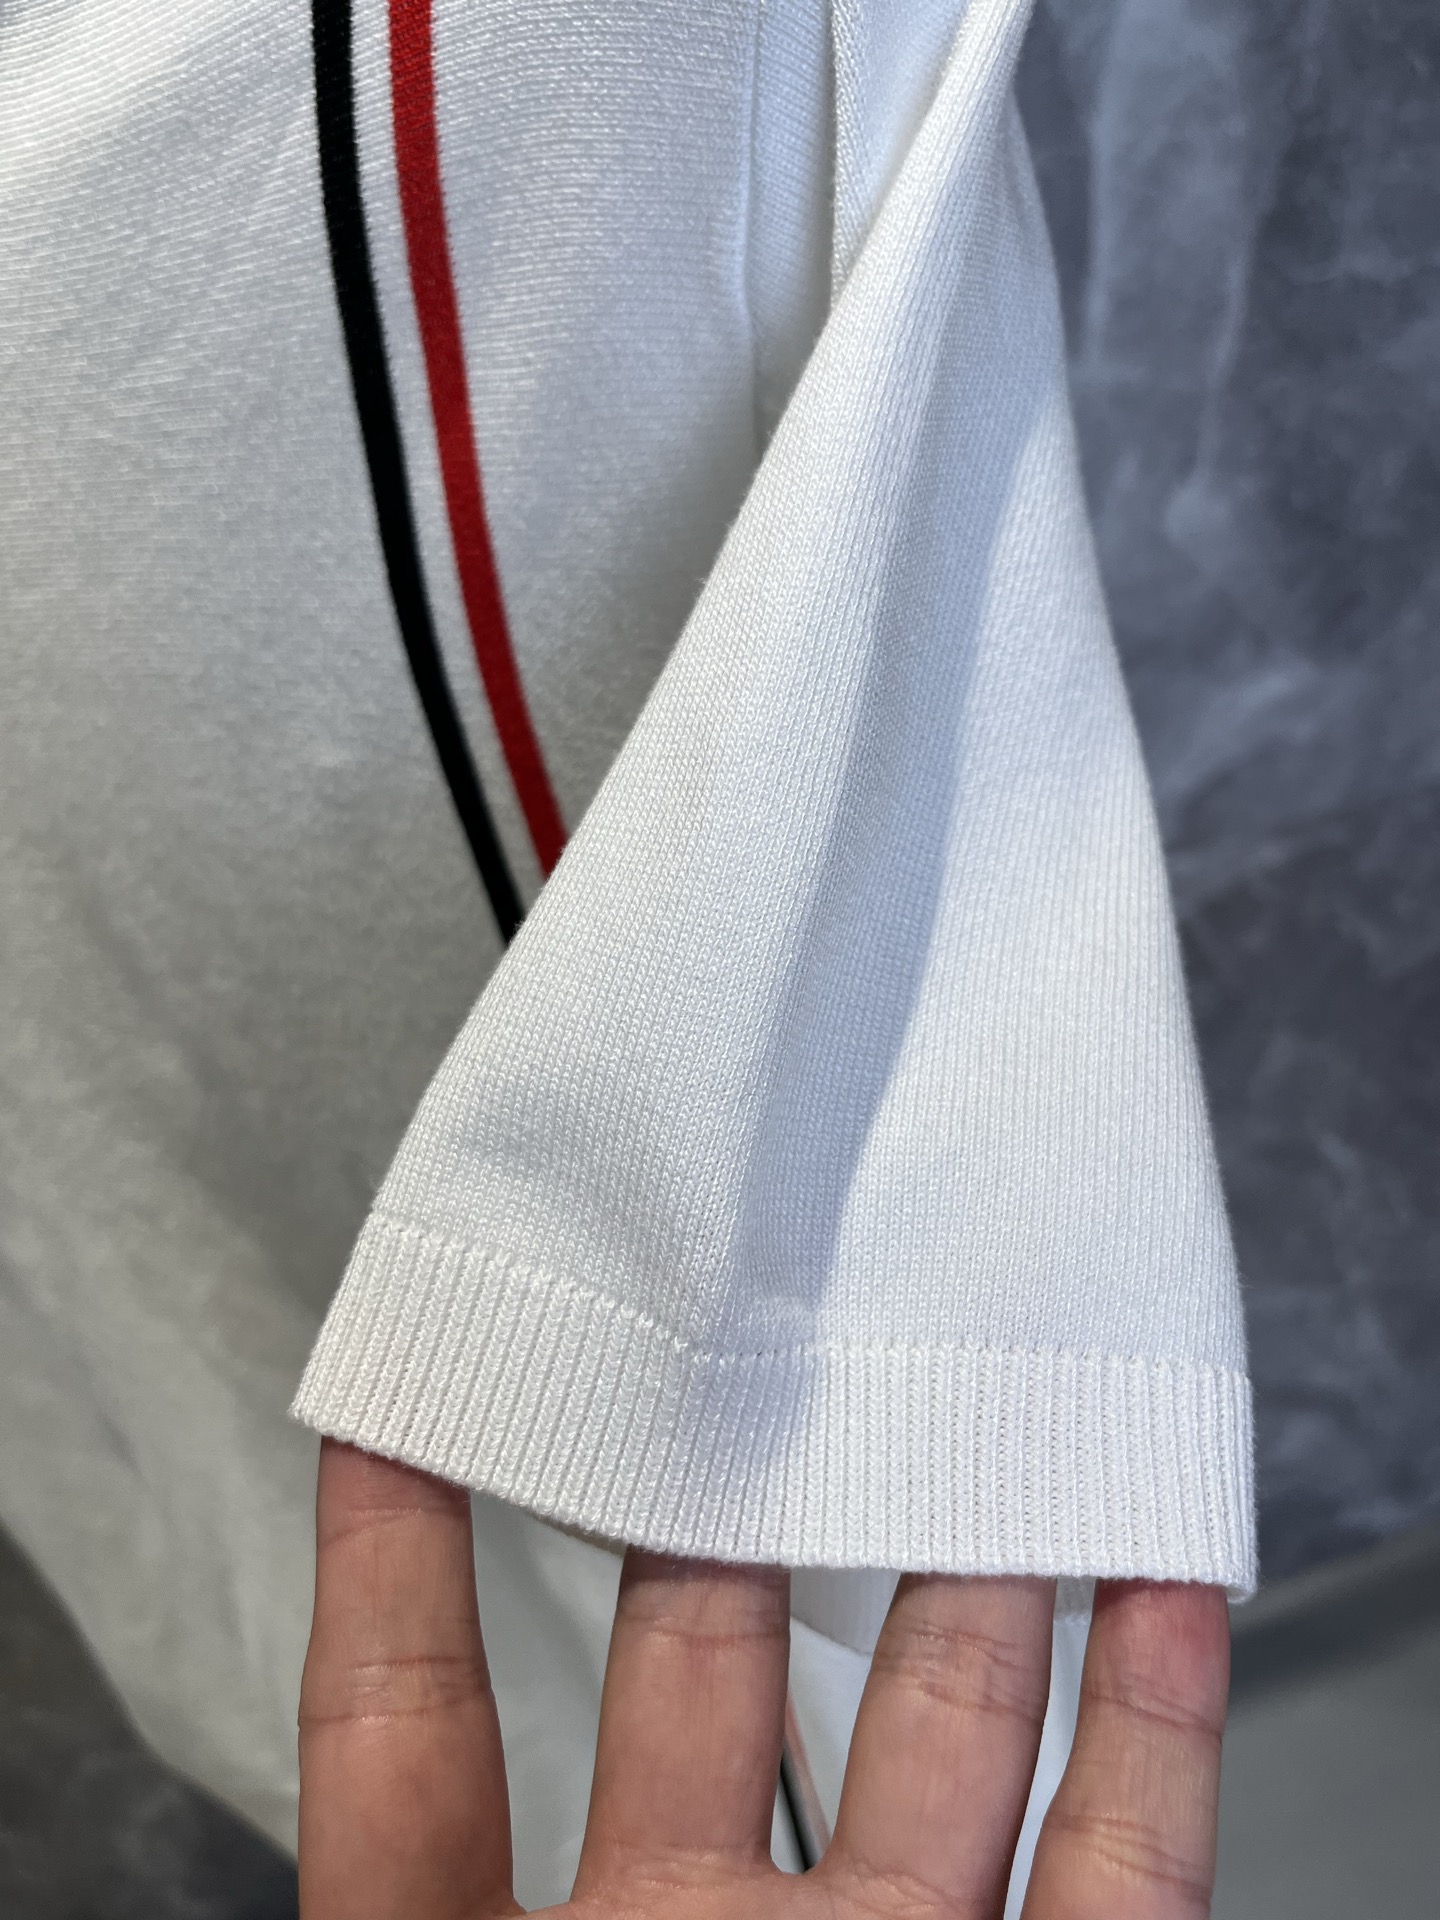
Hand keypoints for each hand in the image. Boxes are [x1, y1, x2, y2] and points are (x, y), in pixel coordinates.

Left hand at [299, 1439, 1228, 1917]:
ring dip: (973, 1583)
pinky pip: (1124, 1892)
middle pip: (708, 1691)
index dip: (406, 1550)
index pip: (418, 1727)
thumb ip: (379, 1888)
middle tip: (768, 1342)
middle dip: (746, 1515)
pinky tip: (1166, 1601)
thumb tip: (318, 1603)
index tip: (412, 1393)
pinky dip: (1158, 1744)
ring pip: (938, 1760)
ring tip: (989, 1409)